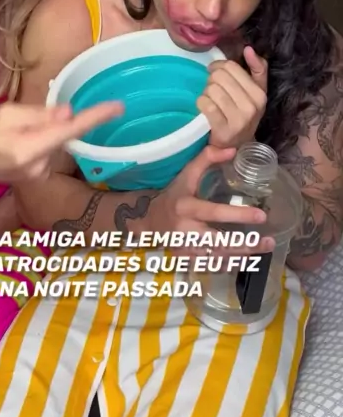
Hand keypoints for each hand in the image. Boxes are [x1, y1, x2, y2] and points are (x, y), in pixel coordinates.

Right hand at [0, 100, 123, 184]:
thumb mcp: (5, 114)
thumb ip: (38, 115)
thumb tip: (68, 113)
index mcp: (29, 149)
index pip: (70, 131)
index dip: (95, 118)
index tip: (118, 107)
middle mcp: (40, 166)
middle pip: (63, 135)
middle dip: (53, 120)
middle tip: (21, 119)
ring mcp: (42, 174)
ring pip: (56, 141)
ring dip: (45, 130)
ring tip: (14, 131)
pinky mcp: (42, 174)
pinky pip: (50, 149)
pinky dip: (42, 139)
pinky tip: (20, 141)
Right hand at [152, 145, 274, 257]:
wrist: (148, 222)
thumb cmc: (172, 195)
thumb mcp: (186, 175)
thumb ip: (206, 158)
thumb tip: (232, 150)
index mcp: (186, 207)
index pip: (215, 212)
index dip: (238, 214)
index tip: (261, 216)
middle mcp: (185, 231)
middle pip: (219, 242)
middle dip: (246, 244)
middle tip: (268, 242)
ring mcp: (185, 249)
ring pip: (218, 257)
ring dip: (242, 256)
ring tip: (264, 249)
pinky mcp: (186, 260)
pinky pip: (212, 266)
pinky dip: (230, 264)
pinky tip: (246, 260)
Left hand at [196, 46, 266, 147]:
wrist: (236, 146)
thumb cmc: (243, 114)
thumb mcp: (255, 93)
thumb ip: (258, 70)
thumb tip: (249, 49)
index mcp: (260, 94)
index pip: (231, 67)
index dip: (218, 66)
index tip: (214, 72)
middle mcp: (251, 107)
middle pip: (219, 77)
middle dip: (212, 81)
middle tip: (213, 90)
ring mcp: (238, 120)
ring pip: (211, 90)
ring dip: (206, 93)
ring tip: (210, 101)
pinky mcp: (223, 131)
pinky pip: (205, 104)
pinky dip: (201, 104)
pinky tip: (205, 109)